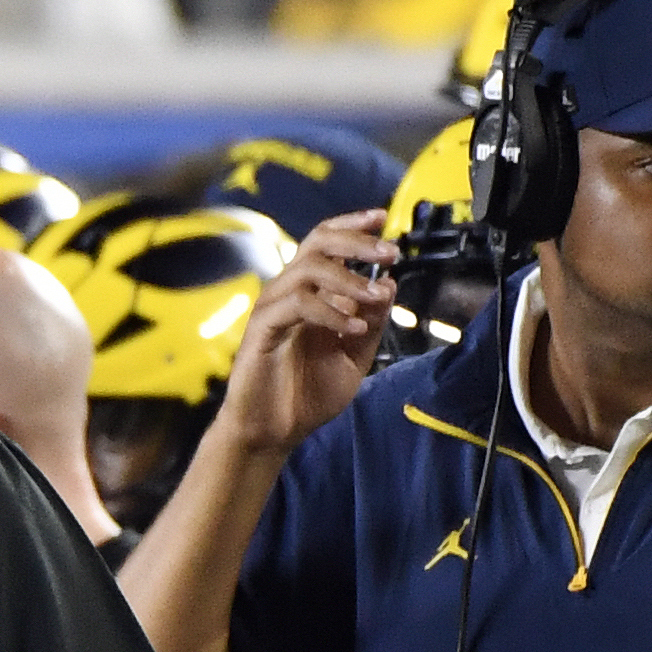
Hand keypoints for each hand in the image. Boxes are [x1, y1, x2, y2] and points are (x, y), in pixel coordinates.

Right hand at [219, 210, 393, 454]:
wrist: (274, 433)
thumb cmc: (306, 396)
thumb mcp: (355, 356)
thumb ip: (373, 322)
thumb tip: (389, 283)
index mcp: (310, 294)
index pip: (327, 243)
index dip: (353, 225)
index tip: (381, 218)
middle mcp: (289, 293)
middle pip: (318, 242)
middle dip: (357, 241)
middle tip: (390, 252)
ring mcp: (273, 309)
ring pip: (309, 270)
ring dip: (349, 280)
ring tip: (375, 299)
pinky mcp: (261, 330)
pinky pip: (297, 305)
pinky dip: (331, 312)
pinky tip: (353, 329)